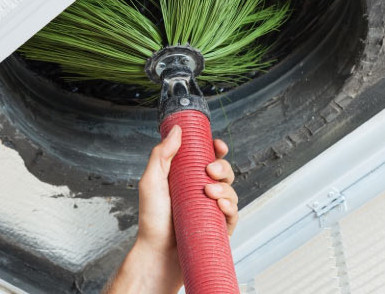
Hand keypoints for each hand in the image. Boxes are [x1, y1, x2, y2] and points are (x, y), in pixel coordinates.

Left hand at [104, 125, 238, 293]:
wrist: (157, 254)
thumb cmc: (152, 220)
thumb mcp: (152, 181)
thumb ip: (162, 154)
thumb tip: (177, 129)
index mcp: (186, 178)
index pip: (207, 158)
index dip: (216, 149)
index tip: (218, 145)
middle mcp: (200, 192)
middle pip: (223, 171)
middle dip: (222, 167)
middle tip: (210, 171)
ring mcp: (210, 210)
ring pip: (231, 191)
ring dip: (226, 187)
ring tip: (210, 192)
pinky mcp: (218, 228)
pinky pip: (233, 214)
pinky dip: (231, 206)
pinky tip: (221, 205)